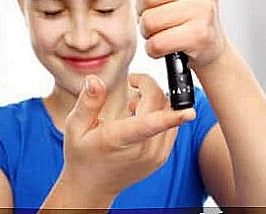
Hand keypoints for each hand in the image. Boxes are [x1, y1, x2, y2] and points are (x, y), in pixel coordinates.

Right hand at [62, 73, 195, 196]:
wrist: (92, 186)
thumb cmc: (82, 154)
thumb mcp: (75, 127)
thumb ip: (88, 102)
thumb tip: (95, 79)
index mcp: (120, 140)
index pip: (149, 125)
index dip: (171, 117)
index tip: (190, 112)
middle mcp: (143, 150)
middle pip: (161, 105)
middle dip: (149, 86)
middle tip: (132, 83)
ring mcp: (156, 155)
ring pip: (169, 113)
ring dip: (156, 100)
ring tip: (132, 104)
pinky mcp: (162, 157)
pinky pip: (171, 126)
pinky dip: (161, 113)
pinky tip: (140, 114)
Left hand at [135, 0, 226, 68]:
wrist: (209, 44)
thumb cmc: (190, 9)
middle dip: (144, 10)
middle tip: (157, 14)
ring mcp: (205, 9)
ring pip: (150, 20)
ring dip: (149, 31)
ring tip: (163, 29)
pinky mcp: (200, 35)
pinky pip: (157, 42)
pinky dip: (155, 48)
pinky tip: (167, 44)